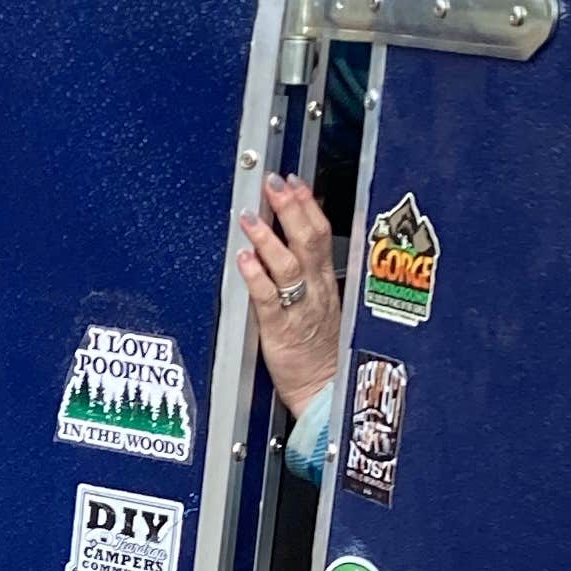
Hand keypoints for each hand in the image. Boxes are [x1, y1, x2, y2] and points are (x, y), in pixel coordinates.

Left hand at [238, 176, 339, 413]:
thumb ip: (310, 271)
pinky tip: (244, 259)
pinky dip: (256, 276)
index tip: (294, 180)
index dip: (308, 204)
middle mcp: (316, 291)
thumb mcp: (323, 302)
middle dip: (292, 208)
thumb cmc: (321, 350)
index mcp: (326, 282)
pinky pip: (269, 299)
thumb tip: (294, 240)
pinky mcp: (281, 331)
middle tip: (273, 183)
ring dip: (268, 238)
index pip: (322, 233)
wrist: (325, 391)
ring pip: (289, 265)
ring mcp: (300, 309)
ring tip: (251, 216)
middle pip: (309, 240)